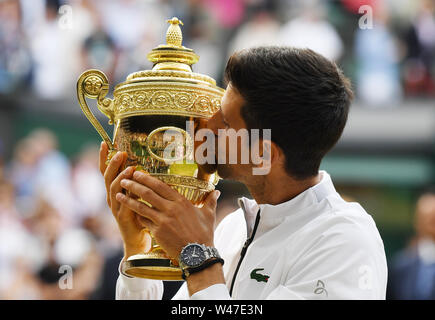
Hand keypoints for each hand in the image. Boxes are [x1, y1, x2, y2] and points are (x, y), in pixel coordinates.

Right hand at [99, 142, 151, 257]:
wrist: (137, 239)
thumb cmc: (139, 215)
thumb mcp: (136, 196)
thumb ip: (136, 182)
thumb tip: (140, 165)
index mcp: (114, 191)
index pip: (106, 171)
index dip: (104, 157)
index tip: (104, 143)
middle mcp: (112, 197)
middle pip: (107, 177)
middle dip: (112, 164)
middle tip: (120, 153)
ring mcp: (115, 207)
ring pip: (113, 189)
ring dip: (120, 177)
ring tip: (130, 168)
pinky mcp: (122, 216)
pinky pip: (123, 203)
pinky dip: (127, 194)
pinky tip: (133, 187)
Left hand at [115, 170, 220, 259]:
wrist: (198, 254)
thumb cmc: (204, 234)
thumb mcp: (208, 215)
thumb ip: (210, 201)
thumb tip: (217, 192)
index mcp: (181, 202)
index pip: (161, 186)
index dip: (148, 178)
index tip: (138, 173)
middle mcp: (170, 209)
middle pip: (148, 193)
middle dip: (134, 185)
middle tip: (124, 179)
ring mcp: (162, 220)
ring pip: (141, 206)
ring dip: (128, 199)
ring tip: (119, 193)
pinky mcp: (157, 232)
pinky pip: (144, 221)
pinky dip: (136, 216)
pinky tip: (128, 212)